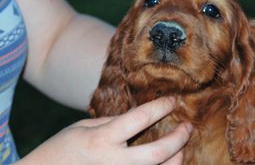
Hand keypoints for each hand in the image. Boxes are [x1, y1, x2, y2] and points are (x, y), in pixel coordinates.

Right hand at [16, 97, 191, 164]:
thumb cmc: (62, 149)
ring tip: (182, 145)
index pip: (140, 118)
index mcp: (102, 139)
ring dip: (176, 158)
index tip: (173, 100)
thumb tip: (140, 118)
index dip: (161, 106)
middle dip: (179, 138)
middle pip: (157, 153)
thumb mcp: (83, 127)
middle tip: (188, 126)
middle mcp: (113, 162)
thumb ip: (113, 123)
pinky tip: (168, 161)